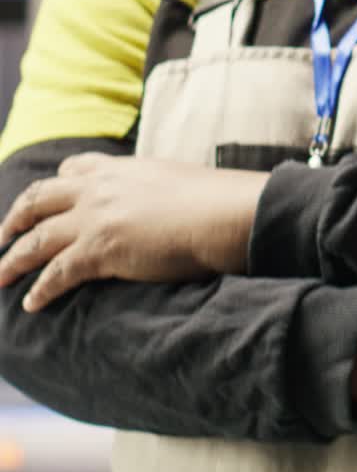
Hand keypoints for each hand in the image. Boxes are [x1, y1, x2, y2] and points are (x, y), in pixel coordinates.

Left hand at [0, 153, 267, 310]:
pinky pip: (57, 273)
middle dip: (15, 217)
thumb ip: (156, 189)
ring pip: (37, 238)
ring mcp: (95, 218)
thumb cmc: (213, 200)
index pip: (73, 169)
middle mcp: (99, 188)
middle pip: (40, 198)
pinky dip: (41, 289)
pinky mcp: (99, 249)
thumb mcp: (175, 180)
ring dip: (13, 258)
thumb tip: (167, 204)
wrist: (220, 213)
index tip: (44, 198)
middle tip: (2, 235)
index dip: (54, 185)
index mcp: (119, 169)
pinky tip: (32, 303)